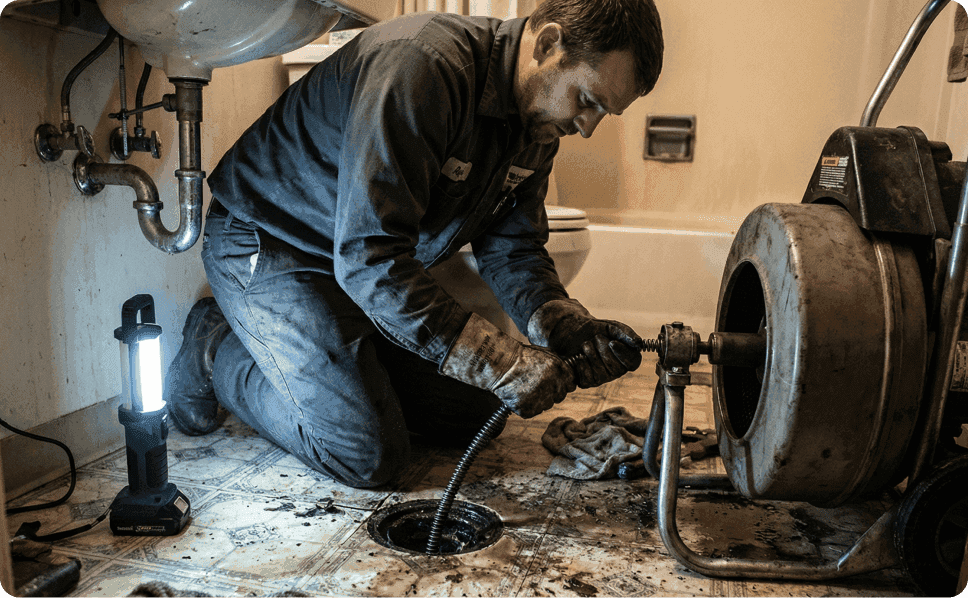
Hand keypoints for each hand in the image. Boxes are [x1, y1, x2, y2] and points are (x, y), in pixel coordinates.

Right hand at [491, 344, 574, 417]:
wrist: (500, 365)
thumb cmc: (521, 357)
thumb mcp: (545, 353)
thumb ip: (560, 365)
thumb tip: (570, 374)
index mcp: (559, 370)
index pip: (571, 384)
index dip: (562, 383)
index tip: (553, 380)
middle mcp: (552, 385)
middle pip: (560, 396)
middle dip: (552, 391)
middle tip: (536, 383)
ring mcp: (540, 399)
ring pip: (547, 405)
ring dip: (540, 399)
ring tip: (526, 388)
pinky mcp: (528, 409)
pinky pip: (533, 411)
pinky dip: (527, 406)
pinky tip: (520, 395)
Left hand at [527, 298, 641, 387]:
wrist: (570, 331)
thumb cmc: (592, 329)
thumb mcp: (610, 326)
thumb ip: (625, 333)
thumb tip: (639, 343)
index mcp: (625, 356)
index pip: (633, 363)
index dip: (624, 355)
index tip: (612, 342)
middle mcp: (615, 370)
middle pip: (617, 369)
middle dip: (604, 351)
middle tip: (596, 338)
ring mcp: (601, 377)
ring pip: (602, 375)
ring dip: (593, 356)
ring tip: (586, 344)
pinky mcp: (587, 382)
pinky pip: (588, 379)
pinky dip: (583, 365)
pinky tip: (579, 357)